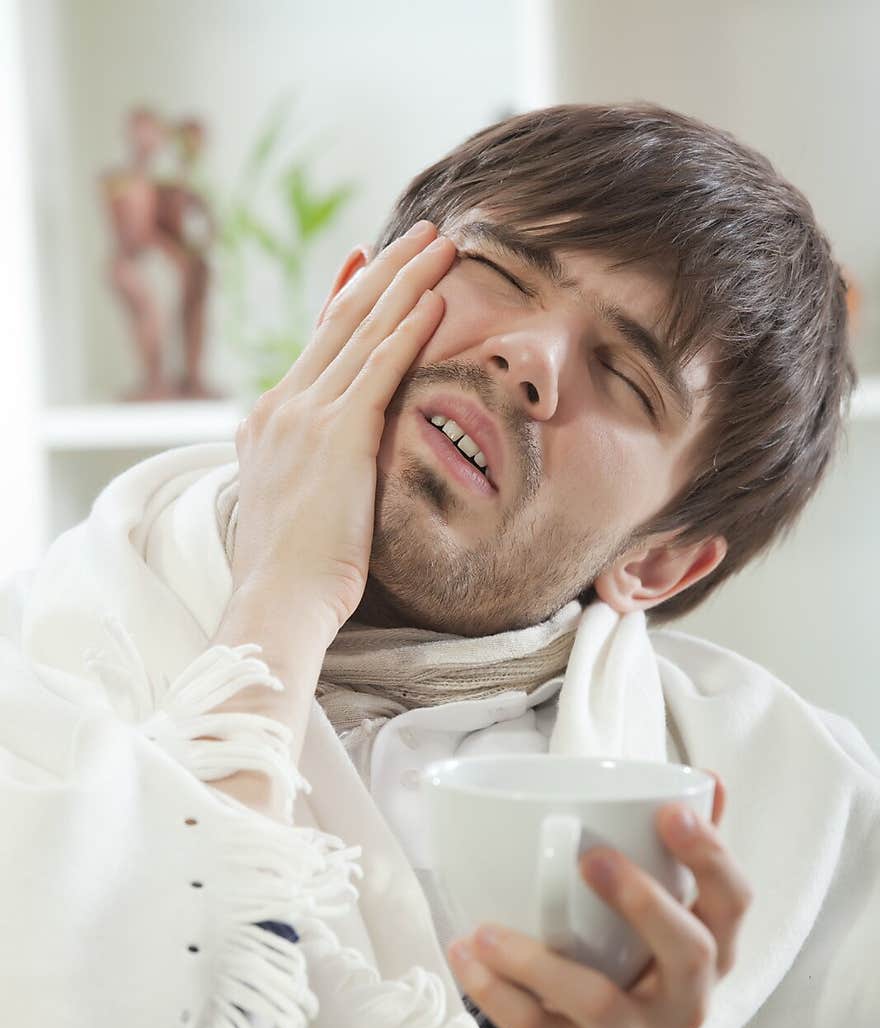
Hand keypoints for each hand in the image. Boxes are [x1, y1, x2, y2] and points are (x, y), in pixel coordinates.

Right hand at [231, 221, 456, 636]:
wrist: (277, 602)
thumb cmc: (294, 574)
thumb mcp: (297, 506)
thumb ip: (315, 470)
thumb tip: (341, 464)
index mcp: (267, 422)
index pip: (316, 344)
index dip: (349, 297)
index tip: (370, 261)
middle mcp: (280, 406)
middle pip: (339, 320)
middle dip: (384, 270)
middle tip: (420, 233)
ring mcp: (304, 418)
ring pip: (360, 331)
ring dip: (405, 282)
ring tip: (440, 245)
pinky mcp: (336, 437)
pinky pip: (378, 369)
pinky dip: (408, 329)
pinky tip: (436, 300)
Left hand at [448, 774, 752, 1027]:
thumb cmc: (627, 975)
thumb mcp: (660, 923)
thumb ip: (676, 856)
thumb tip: (705, 778)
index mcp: (710, 952)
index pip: (734, 903)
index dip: (712, 857)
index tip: (670, 811)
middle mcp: (686, 1001)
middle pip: (689, 952)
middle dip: (644, 901)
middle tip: (591, 857)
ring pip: (599, 1002)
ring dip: (538, 962)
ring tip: (487, 929)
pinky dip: (494, 992)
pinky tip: (464, 954)